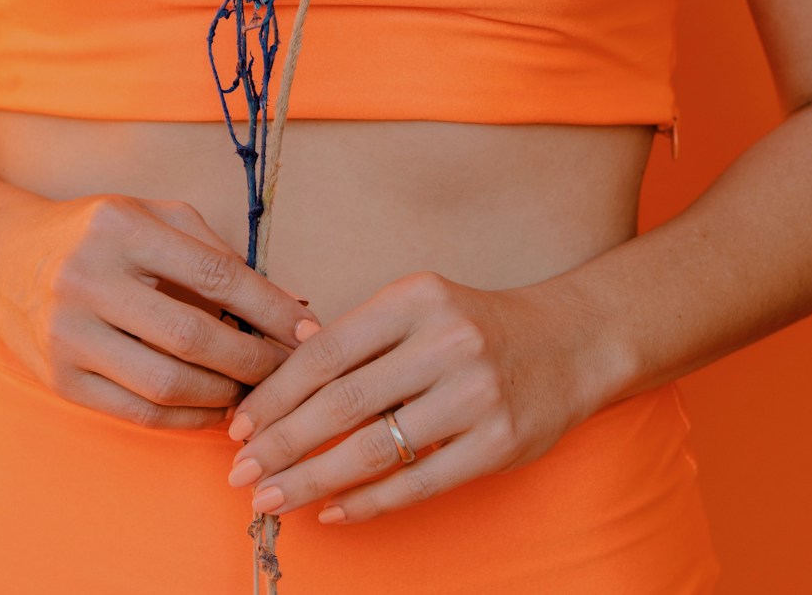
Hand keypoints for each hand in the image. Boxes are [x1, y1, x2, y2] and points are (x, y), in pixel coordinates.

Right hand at [0, 193, 319, 430]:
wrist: (0, 258)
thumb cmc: (96, 235)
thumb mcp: (150, 214)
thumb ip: (210, 249)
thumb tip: (280, 303)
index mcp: (120, 229)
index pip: (214, 275)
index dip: (270, 308)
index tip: (307, 329)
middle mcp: (88, 280)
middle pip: (194, 337)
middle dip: (254, 361)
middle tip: (289, 371)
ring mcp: (69, 334)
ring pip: (167, 384)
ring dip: (224, 396)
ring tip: (255, 392)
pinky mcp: (59, 379)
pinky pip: (137, 412)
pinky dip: (187, 419)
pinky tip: (216, 410)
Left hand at [222, 270, 612, 523]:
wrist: (574, 341)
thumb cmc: (477, 326)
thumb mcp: (420, 307)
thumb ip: (358, 335)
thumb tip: (280, 367)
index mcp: (415, 298)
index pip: (325, 352)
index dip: (274, 394)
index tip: (238, 425)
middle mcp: (445, 341)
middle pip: (341, 402)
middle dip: (281, 442)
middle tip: (241, 472)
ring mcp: (476, 393)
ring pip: (374, 447)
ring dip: (313, 479)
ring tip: (272, 497)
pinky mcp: (500, 441)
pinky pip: (419, 481)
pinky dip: (369, 502)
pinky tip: (333, 512)